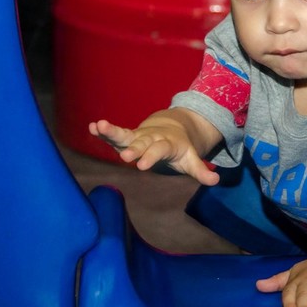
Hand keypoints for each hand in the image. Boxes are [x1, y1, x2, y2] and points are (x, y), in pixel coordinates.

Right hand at [89, 116, 219, 185]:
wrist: (173, 126)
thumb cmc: (180, 148)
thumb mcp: (191, 160)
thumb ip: (200, 171)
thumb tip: (215, 181)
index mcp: (167, 144)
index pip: (159, 150)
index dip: (151, 157)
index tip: (142, 165)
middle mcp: (151, 138)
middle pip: (141, 143)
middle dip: (133, 149)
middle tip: (124, 156)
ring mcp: (138, 136)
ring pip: (125, 134)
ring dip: (112, 131)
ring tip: (99, 126)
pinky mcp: (127, 137)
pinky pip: (115, 135)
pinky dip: (103, 131)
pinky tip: (91, 127)